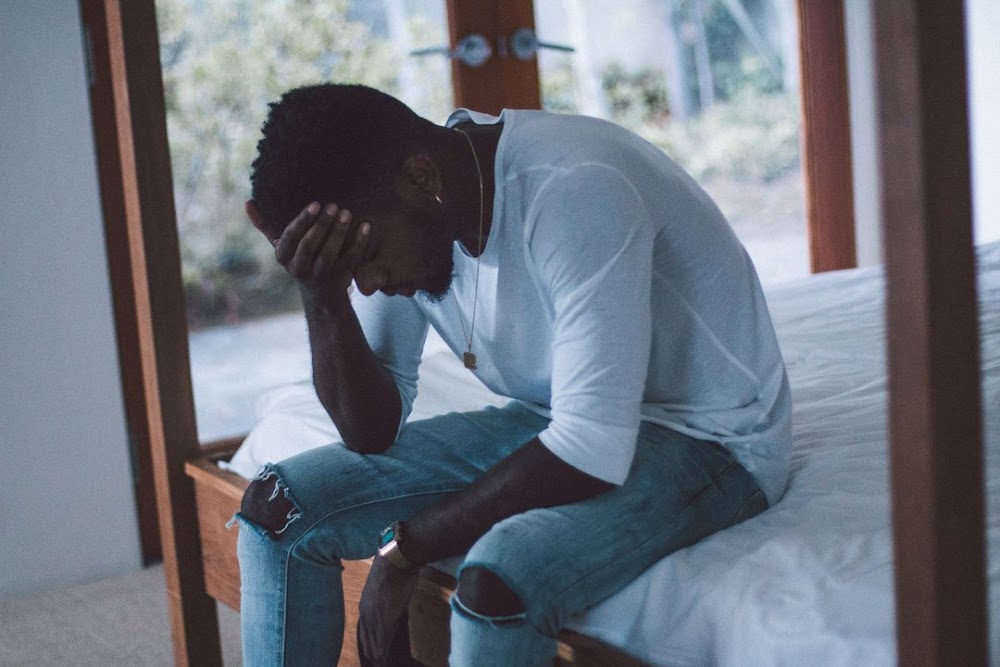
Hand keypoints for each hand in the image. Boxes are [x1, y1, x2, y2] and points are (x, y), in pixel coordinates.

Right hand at [245, 199, 368, 296]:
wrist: (321, 295)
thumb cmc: (301, 260)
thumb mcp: (283, 247)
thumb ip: (266, 226)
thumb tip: (247, 203)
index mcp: (284, 258)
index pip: (289, 238)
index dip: (302, 221)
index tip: (315, 204)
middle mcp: (299, 269)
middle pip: (309, 246)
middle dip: (321, 225)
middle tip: (333, 205)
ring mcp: (320, 276)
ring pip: (329, 254)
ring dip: (339, 233)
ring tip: (347, 213)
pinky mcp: (339, 279)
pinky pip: (350, 261)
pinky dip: (359, 243)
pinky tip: (366, 226)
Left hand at [358, 555, 420, 664]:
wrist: (396, 560)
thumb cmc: (394, 568)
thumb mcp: (385, 585)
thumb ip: (386, 598)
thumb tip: (392, 605)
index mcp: (365, 603)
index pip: (365, 626)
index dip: (368, 638)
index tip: (371, 648)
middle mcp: (366, 611)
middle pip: (366, 636)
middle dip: (370, 648)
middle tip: (373, 660)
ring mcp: (374, 615)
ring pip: (372, 640)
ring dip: (375, 652)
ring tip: (377, 662)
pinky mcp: (384, 618)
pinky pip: (381, 638)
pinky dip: (381, 649)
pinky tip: (380, 657)